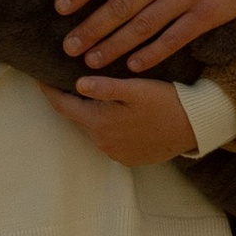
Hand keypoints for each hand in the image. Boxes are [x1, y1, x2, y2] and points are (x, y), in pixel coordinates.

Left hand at [46, 74, 197, 163]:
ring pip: (93, 128)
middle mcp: (103, 142)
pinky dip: (106, 125)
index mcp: (100, 123)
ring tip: (93, 93)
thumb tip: (78, 83)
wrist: (196, 128)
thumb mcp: (136, 88)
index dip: (49, 91)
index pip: (62, 107)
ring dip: (90, 113)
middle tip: (67, 79)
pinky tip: (117, 112)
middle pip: (77, 117)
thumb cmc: (167, 102)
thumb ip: (105, 87)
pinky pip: (109, 139)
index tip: (39, 76)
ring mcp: (115, 153)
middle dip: (70, 100)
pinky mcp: (128, 158)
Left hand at [56, 0, 235, 72]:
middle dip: (92, 28)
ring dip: (115, 46)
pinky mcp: (208, 13)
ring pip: (144, 26)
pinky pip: (175, 37)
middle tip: (68, 47)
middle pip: (121, 5)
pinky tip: (133, 65)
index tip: (60, 8)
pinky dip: (153, 53)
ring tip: (91, 62)